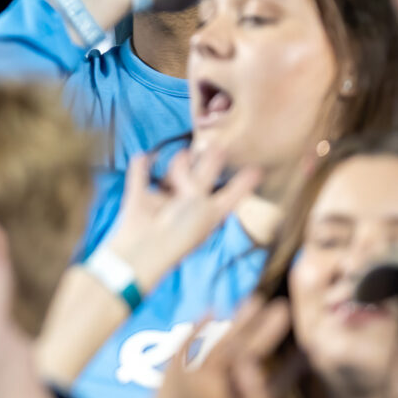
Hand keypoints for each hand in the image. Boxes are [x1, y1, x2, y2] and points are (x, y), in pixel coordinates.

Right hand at [101, 141, 262, 291]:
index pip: (231, 196)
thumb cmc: (180, 235)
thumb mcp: (203, 205)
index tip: (258, 170)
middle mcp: (189, 207)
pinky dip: (141, 167)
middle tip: (218, 145)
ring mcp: (164, 204)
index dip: (243, 184)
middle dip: (209, 165)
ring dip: (177, 164)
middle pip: (201, 182)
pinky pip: (140, 179)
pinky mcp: (139, 199)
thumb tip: (193, 154)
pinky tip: (145, 155)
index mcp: (210, 214)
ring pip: (172, 178)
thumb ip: (202, 177)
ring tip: (183, 151)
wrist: (144, 252)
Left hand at [151, 296, 289, 397]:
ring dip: (226, 324)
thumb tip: (250, 360)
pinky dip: (195, 332)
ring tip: (243, 307)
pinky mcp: (169, 380)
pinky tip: (206, 316)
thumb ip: (256, 391)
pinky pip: (184, 348)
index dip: (265, 329)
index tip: (283, 310)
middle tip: (265, 300)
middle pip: (225, 339)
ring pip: (207, 341)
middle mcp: (195, 369)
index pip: (246, 347)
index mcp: (217, 379)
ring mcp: (180, 373)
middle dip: (248, 321)